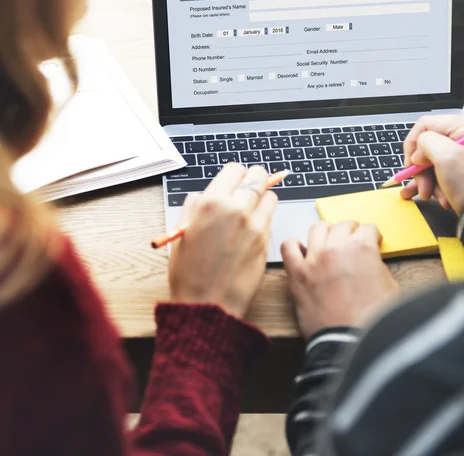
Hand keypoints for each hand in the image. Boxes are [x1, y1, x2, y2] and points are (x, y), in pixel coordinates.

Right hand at [169, 163, 277, 317]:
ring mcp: (255, 225)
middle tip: (247, 188)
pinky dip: (265, 217)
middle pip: (258, 177)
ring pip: (270, 195)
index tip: (233, 181)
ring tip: (250, 209)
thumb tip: (204, 195)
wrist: (208, 305)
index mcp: (212, 203)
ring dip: (262, 197)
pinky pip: (271, 217)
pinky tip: (252, 228)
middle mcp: (237, 209)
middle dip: (253, 179)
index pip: (235, 169)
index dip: (234, 174)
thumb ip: (194, 207)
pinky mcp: (267, 240)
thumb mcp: (181, 233)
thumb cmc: (189, 272)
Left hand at [281, 221, 398, 338]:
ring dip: (326, 232)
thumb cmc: (372, 321)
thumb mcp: (391, 287)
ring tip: (330, 242)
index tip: (371, 241)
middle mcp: (336, 248)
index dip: (371, 236)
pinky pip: (288, 247)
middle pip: (343, 225)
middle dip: (351, 231)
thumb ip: (378, 266)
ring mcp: (314, 259)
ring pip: (317, 228)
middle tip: (353, 240)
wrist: (350, 344)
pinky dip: (294, 246)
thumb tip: (370, 262)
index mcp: (362, 248)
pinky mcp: (297, 274)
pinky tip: (303, 252)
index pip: (367, 228)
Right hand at [400, 115, 463, 214]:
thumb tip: (418, 153)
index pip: (425, 125)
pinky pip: (439, 173)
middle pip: (427, 146)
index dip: (413, 145)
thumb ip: (425, 143)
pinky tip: (433, 197)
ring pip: (431, 162)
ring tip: (429, 196)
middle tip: (423, 187)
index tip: (410, 165)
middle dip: (421, 169)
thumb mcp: (446, 157)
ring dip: (426, 181)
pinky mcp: (462, 171)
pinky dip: (434, 186)